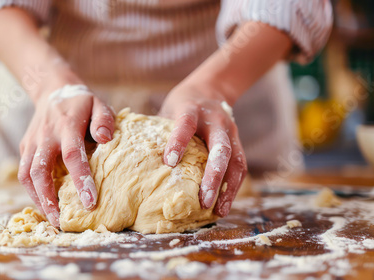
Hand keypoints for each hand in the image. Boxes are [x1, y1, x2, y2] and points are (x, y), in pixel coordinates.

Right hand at [18, 84, 114, 226]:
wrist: (51, 90)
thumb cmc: (80, 103)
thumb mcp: (98, 103)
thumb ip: (104, 119)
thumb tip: (105, 140)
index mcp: (66, 126)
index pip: (72, 155)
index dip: (80, 179)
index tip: (89, 202)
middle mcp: (45, 136)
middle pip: (40, 171)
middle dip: (48, 198)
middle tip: (60, 221)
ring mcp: (31, 142)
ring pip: (27, 175)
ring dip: (37, 199)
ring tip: (52, 218)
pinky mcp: (25, 148)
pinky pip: (24, 173)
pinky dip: (32, 191)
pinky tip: (45, 204)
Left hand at [159, 84, 246, 216]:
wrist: (210, 90)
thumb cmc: (181, 106)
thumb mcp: (168, 110)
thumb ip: (159, 131)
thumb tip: (133, 159)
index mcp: (193, 110)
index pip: (186, 124)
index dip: (178, 142)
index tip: (169, 162)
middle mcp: (217, 121)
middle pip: (220, 148)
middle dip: (213, 176)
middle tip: (204, 200)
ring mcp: (231, 132)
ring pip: (236, 161)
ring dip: (227, 188)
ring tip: (218, 210)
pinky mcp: (238, 144)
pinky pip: (239, 167)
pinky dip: (232, 188)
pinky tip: (223, 206)